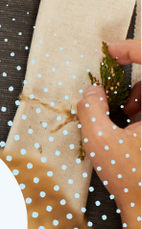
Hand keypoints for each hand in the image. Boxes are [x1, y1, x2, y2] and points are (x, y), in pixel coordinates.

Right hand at [78, 38, 138, 228]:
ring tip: (123, 116)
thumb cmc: (132, 179)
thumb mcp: (100, 140)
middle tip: (114, 93)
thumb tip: (92, 92)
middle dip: (135, 82)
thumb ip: (91, 108)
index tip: (110, 51)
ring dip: (141, 98)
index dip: (132, 49)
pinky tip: (133, 129)